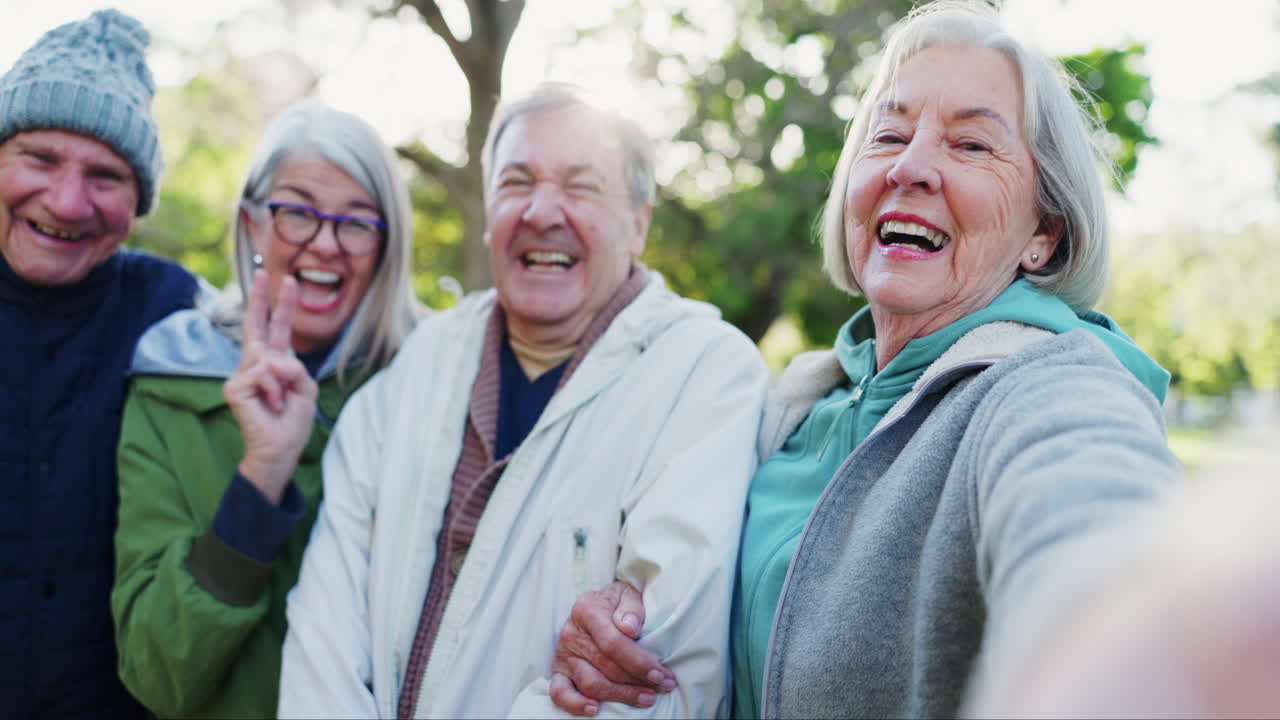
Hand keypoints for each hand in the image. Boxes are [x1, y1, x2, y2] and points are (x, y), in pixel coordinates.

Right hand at [223, 269, 317, 503]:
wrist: (281, 448)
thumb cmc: (292, 422)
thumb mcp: (304, 388)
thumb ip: (294, 367)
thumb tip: (272, 359)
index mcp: (274, 363)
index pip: (275, 329)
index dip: (280, 306)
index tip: (285, 280)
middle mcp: (254, 365)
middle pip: (257, 326)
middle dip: (263, 299)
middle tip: (267, 272)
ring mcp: (241, 375)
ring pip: (268, 358)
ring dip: (284, 381)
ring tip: (281, 402)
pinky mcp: (234, 386)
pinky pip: (262, 374)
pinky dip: (274, 389)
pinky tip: (271, 405)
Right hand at [549, 581, 676, 715]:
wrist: (598, 605)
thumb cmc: (617, 603)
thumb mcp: (628, 594)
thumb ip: (632, 607)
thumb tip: (630, 628)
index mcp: (586, 610)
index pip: (613, 642)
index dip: (638, 662)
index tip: (660, 673)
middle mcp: (571, 633)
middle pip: (605, 666)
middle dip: (638, 680)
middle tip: (663, 686)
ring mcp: (563, 654)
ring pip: (590, 683)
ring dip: (621, 695)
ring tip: (647, 697)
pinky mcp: (559, 672)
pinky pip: (560, 693)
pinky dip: (575, 704)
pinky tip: (595, 709)